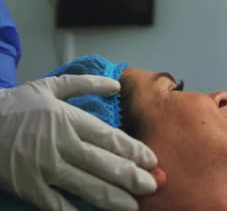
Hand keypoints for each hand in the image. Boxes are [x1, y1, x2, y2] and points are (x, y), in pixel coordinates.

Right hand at [0, 75, 157, 210]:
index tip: (152, 160)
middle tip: (152, 186)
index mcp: (69, 119)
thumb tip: (116, 85)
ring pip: (86, 185)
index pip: (110, 137)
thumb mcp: (50, 87)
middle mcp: (61, 144)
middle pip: (104, 163)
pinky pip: (56, 203)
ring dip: (113, 197)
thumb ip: (85, 84)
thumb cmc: (16, 105)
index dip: (134, 150)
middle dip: (131, 177)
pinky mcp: (28, 186)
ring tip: (133, 206)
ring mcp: (44, 167)